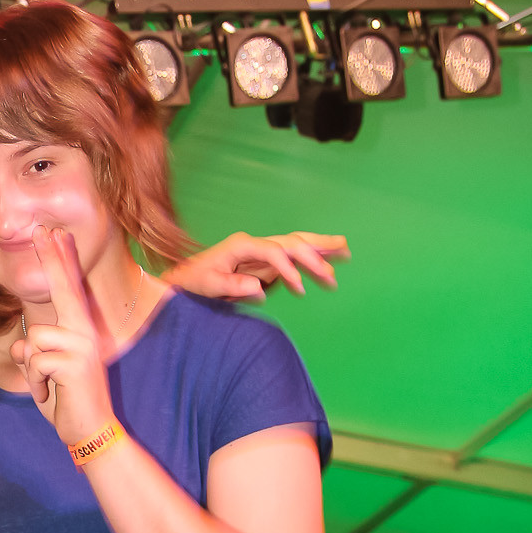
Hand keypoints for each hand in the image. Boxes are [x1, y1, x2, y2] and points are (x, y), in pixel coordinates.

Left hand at [9, 228, 114, 447]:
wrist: (91, 431)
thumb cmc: (68, 401)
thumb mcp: (46, 373)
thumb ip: (34, 353)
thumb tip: (19, 344)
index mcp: (81, 330)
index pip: (69, 290)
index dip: (61, 261)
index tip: (54, 233)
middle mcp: (86, 332)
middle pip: (64, 289)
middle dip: (51, 259)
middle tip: (40, 229)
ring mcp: (83, 346)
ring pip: (34, 339)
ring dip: (31, 368)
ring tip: (46, 386)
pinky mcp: (75, 364)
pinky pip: (35, 361)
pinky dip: (34, 383)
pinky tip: (49, 395)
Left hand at [164, 231, 349, 301]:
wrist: (185, 278)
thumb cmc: (194, 282)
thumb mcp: (209, 286)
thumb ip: (233, 285)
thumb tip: (260, 289)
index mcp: (242, 245)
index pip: (274, 252)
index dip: (289, 269)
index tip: (301, 289)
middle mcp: (255, 243)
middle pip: (291, 242)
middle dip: (316, 251)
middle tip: (339, 261)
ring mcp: (261, 250)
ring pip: (296, 245)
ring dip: (320, 249)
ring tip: (346, 250)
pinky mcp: (265, 261)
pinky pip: (292, 256)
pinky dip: (311, 258)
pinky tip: (329, 259)